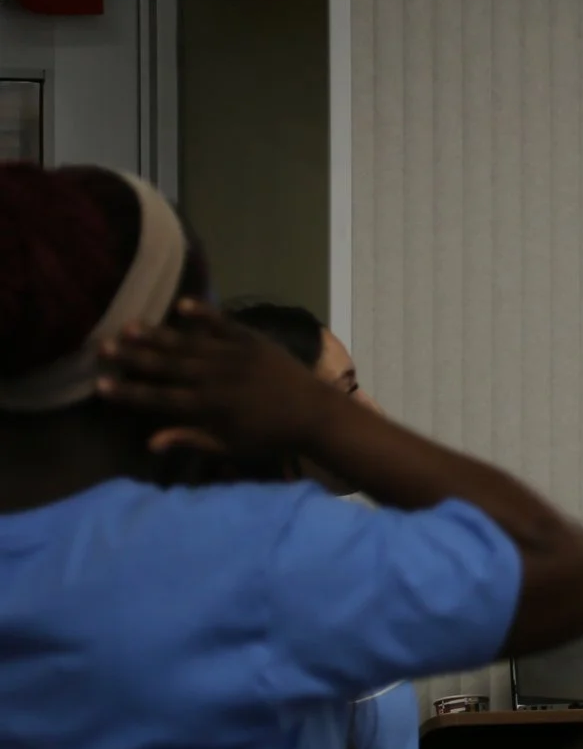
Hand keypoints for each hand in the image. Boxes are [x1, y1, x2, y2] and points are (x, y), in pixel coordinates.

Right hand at [97, 300, 331, 459]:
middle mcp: (215, 378)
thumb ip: (190, 439)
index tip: (100, 384)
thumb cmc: (270, 436)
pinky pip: (224, 324)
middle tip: (102, 346)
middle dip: (133, 356)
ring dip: (157, 334)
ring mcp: (234, 356)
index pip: (158, 399)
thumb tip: (150, 442)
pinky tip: (181, 304)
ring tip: (129, 325)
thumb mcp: (230, 445)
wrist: (315, 414)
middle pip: (166, 365)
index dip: (129, 392)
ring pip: (188, 342)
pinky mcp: (253, 341)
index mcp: (208, 407)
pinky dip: (204, 313)